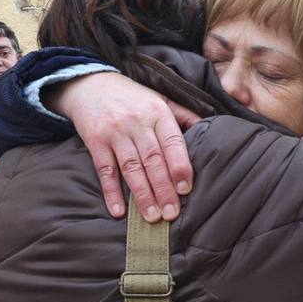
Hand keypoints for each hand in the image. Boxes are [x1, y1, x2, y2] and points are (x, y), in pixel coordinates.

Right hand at [50, 73, 200, 221]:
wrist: (90, 83)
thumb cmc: (132, 97)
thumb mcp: (160, 99)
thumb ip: (184, 116)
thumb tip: (212, 129)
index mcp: (158, 112)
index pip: (172, 142)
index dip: (179, 166)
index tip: (186, 189)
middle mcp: (137, 122)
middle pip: (153, 159)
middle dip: (163, 189)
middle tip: (172, 214)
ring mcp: (115, 132)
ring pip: (131, 167)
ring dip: (142, 194)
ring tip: (152, 217)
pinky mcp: (95, 141)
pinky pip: (105, 170)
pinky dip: (111, 192)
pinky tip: (118, 211)